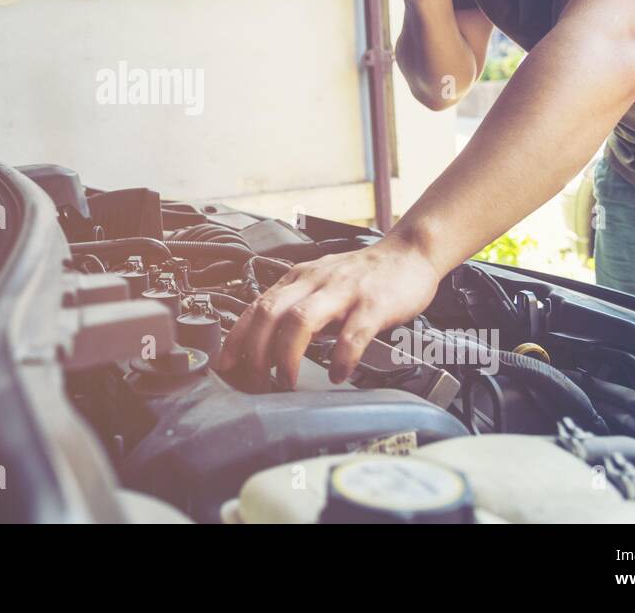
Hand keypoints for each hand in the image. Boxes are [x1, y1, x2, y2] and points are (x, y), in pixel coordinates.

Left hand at [215, 239, 441, 387]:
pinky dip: (341, 358)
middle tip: (255, 381)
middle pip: (270, 313)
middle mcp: (315, 282)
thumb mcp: (319, 285)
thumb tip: (267, 345)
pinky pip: (352, 334)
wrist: (409, 253)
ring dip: (287, 356)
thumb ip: (296, 309)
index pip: (255, 306)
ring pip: (301, 321)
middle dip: (255, 351)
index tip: (225, 364)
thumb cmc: (363, 275)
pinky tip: (338, 374)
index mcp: (298, 279)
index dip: (236, 337)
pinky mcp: (373, 304)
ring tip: (287, 382)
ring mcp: (344, 291)